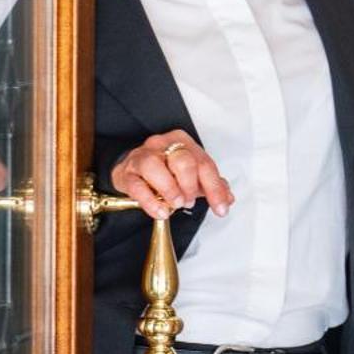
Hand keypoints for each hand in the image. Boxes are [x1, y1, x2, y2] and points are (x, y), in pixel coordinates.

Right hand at [109, 130, 232, 220]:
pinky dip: (151, 202)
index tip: (221, 208)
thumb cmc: (164, 169)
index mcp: (183, 142)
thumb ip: (211, 185)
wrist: (132, 168)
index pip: (204, 164)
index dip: (215, 188)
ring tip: (176, 204)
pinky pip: (137, 186)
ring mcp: (142, 156)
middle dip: (190, 186)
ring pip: (155, 167)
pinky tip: (161, 211)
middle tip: (190, 202)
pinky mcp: (126, 172)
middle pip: (183, 162)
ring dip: (170, 190)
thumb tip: (228, 199)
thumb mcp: (191, 174)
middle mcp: (162, 145)